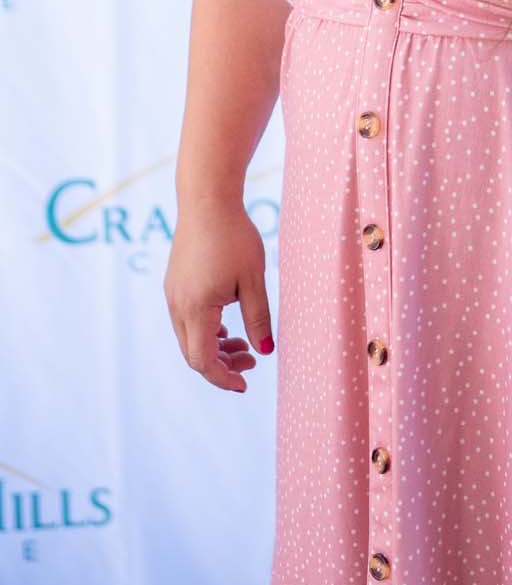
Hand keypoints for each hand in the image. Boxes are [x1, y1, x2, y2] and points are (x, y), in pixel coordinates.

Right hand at [164, 198, 274, 392]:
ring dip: (214, 347)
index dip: (224, 378)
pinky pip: (187, 320)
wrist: (207, 200)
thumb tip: (265, 351)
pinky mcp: (175, 284)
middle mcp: (178, 306)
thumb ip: (258, 318)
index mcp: (196, 309)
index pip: (203, 362)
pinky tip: (227, 323)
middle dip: (222, 364)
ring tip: (242, 341)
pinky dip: (206, 330)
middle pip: (194, 353)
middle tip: (252, 360)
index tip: (246, 384)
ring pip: (189, 337)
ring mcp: (173, 295)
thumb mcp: (253, 280)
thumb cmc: (235, 237)